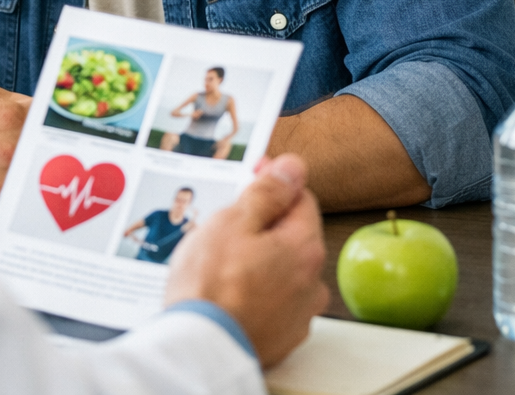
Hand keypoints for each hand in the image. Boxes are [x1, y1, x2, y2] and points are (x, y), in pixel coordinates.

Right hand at [163, 154, 328, 367]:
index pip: (301, 197)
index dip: (275, 182)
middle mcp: (312, 280)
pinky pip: (274, 301)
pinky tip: (229, 293)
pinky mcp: (283, 337)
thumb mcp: (232, 221)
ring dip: (261, 261)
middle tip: (224, 226)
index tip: (250, 176)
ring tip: (221, 266)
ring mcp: (299, 313)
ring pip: (283, 270)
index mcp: (304, 246)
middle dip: (264, 225)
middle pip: (293, 235)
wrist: (202, 347)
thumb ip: (267, 192)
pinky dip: (257, 293)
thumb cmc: (211, 285)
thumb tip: (293, 167)